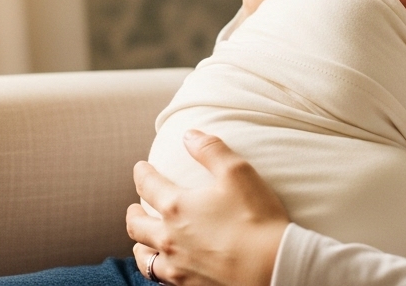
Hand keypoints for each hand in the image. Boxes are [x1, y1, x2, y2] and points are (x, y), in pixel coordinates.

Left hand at [126, 130, 289, 285]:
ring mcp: (177, 265)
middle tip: (134, 209)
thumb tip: (188, 134)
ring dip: (140, 246)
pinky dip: (157, 270)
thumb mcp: (238, 173)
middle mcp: (169, 238)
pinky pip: (161, 279)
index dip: (142, 173)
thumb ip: (210, 150)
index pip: (148, 185)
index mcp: (176, 207)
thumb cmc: (257, 218)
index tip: (141, 168)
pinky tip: (166, 267)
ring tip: (143, 242)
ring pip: (144, 258)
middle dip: (133, 214)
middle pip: (137, 226)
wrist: (272, 267)